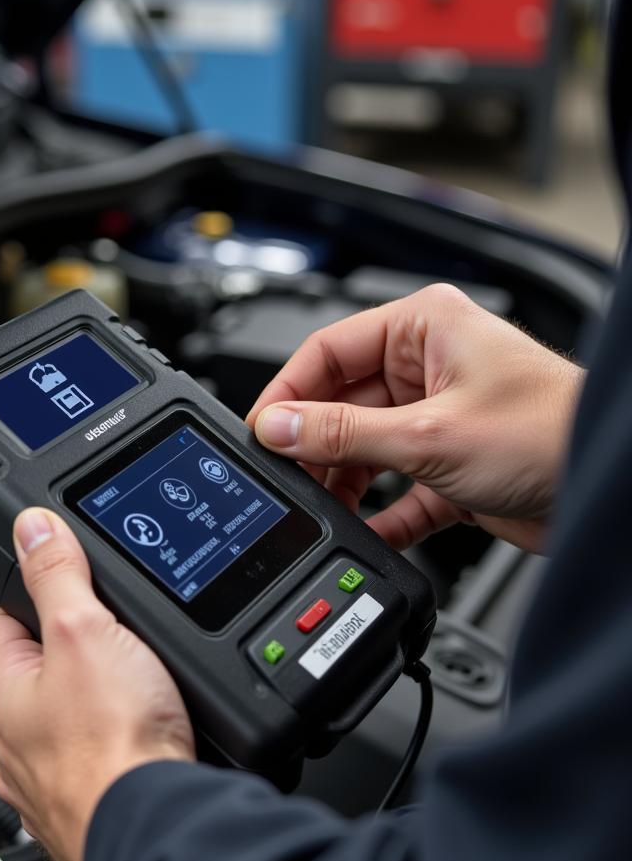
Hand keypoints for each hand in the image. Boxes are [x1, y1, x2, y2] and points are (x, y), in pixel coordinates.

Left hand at [0, 508, 193, 860]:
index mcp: (5, 695)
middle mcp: (14, 744)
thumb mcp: (84, 631)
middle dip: (67, 656)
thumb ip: (57, 575)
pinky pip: (88, 766)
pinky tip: (135, 744)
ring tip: (126, 691)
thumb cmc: (115, 744)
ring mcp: (45, 784)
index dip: (32, 598)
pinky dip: (107, 752)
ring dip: (86, 708)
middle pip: (34, 677)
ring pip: (60, 726)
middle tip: (107, 638)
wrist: (155, 828)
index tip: (58, 586)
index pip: (4, 624)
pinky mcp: (82, 811)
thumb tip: (31, 527)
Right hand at [246, 284, 584, 551]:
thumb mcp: (426, 434)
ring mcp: (437, 418)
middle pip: (340, 404)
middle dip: (315, 446)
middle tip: (288, 477)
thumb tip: (279, 428)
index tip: (263, 433)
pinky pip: (395, 489)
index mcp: (423, 328)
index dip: (288, 392)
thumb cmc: (552, 434)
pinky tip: (366, 531)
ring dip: (344, 482)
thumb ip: (342, 433)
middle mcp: (427, 367)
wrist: (611, 491)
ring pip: (363, 448)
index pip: (327, 351)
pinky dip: (380, 512)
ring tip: (324, 507)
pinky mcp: (448, 465)